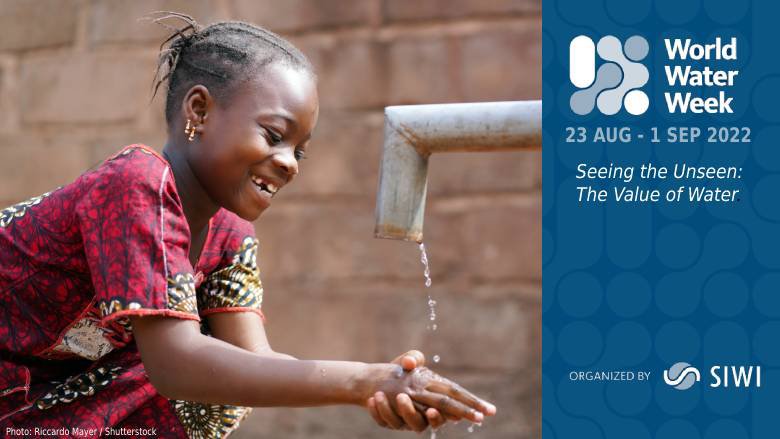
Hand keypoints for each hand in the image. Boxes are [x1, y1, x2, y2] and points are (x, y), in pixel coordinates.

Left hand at [365, 354, 496, 429]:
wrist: (373, 382)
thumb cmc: (399, 371)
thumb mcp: (407, 360)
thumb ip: (414, 357)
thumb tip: (411, 364)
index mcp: (435, 397)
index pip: (456, 401)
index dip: (472, 406)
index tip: (486, 413)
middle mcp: (424, 412)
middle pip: (437, 418)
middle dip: (437, 418)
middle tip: (435, 412)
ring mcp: (407, 419)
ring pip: (411, 423)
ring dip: (405, 411)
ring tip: (400, 396)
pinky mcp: (389, 422)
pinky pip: (386, 421)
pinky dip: (380, 410)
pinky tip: (375, 398)